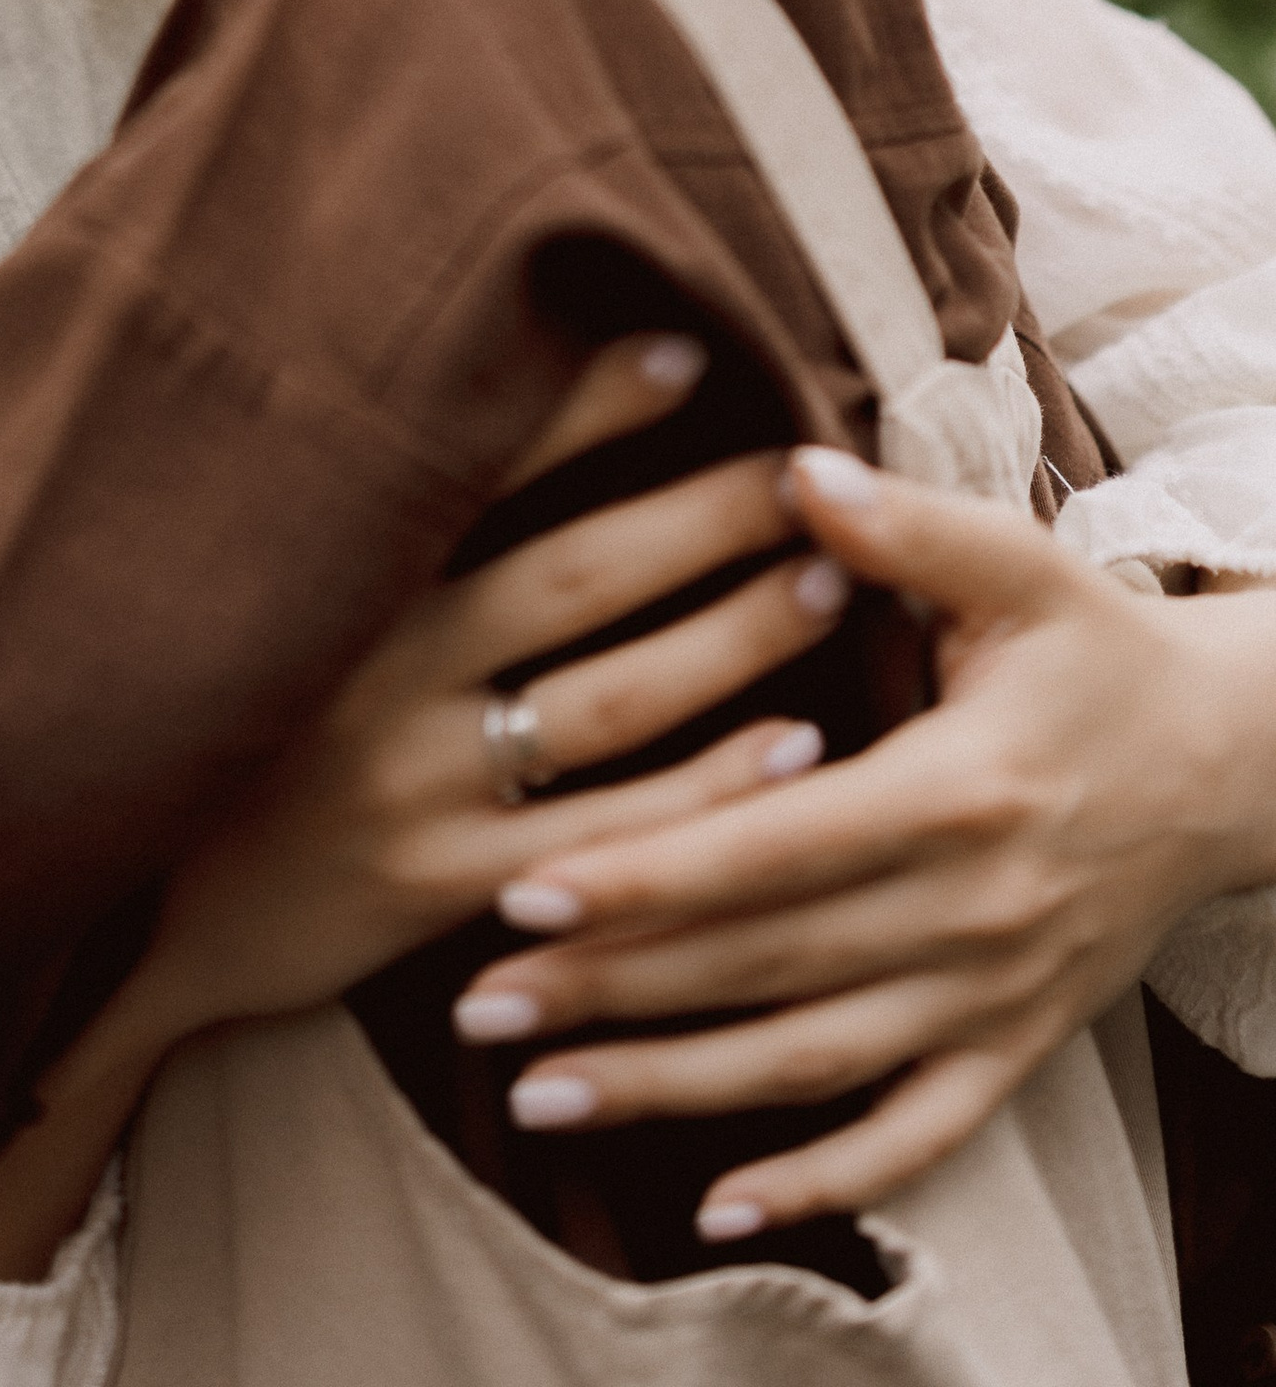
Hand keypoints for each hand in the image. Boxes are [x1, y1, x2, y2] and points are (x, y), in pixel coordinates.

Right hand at [0, 332, 850, 1287]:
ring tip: (827, 587)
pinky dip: (705, 790)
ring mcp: (408, 787)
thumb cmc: (208, 728)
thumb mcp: (250, 604)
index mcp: (331, 583)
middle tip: (805, 472)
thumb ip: (347, 519)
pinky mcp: (436, 892)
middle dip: (701, 519)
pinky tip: (791, 747)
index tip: (687, 350)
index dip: (582, 406)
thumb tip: (443, 390)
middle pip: (576, 580)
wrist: (123, 918)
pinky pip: (605, 837)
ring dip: (732, 641)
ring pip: (609, 705)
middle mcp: (371, 674)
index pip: (476, 467)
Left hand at [445, 446, 1275, 1240]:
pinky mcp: (1015, 1049)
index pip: (774, 846)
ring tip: (536, 1096)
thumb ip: (903, 526)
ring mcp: (994, 997)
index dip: (650, 872)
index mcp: (960, 790)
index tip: (522, 890)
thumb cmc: (1097, 652)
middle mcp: (974, 912)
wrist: (1232, 768)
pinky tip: (715, 1210)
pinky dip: (819, 1184)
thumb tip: (789, 467)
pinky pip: (913, 1141)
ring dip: (671, 1089)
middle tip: (476, 1004)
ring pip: (811, 1063)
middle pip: (765, 965)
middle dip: (613, 990)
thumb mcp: (1022, 568)